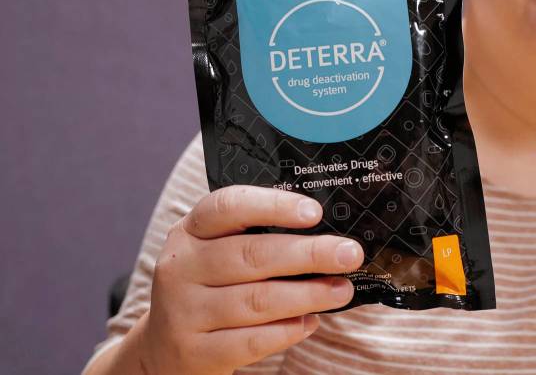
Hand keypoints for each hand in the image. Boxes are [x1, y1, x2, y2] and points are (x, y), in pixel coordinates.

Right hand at [138, 185, 362, 373]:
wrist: (162, 348)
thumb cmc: (210, 286)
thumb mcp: (218, 250)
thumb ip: (259, 236)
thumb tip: (329, 232)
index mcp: (190, 231)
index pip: (229, 206)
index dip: (273, 205)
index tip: (314, 212)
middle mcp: (181, 267)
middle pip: (252, 255)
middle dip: (310, 254)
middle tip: (350, 254)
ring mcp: (183, 311)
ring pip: (257, 300)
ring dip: (308, 295)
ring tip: (342, 290)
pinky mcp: (194, 351)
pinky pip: (250, 340)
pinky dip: (287, 330)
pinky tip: (310, 322)